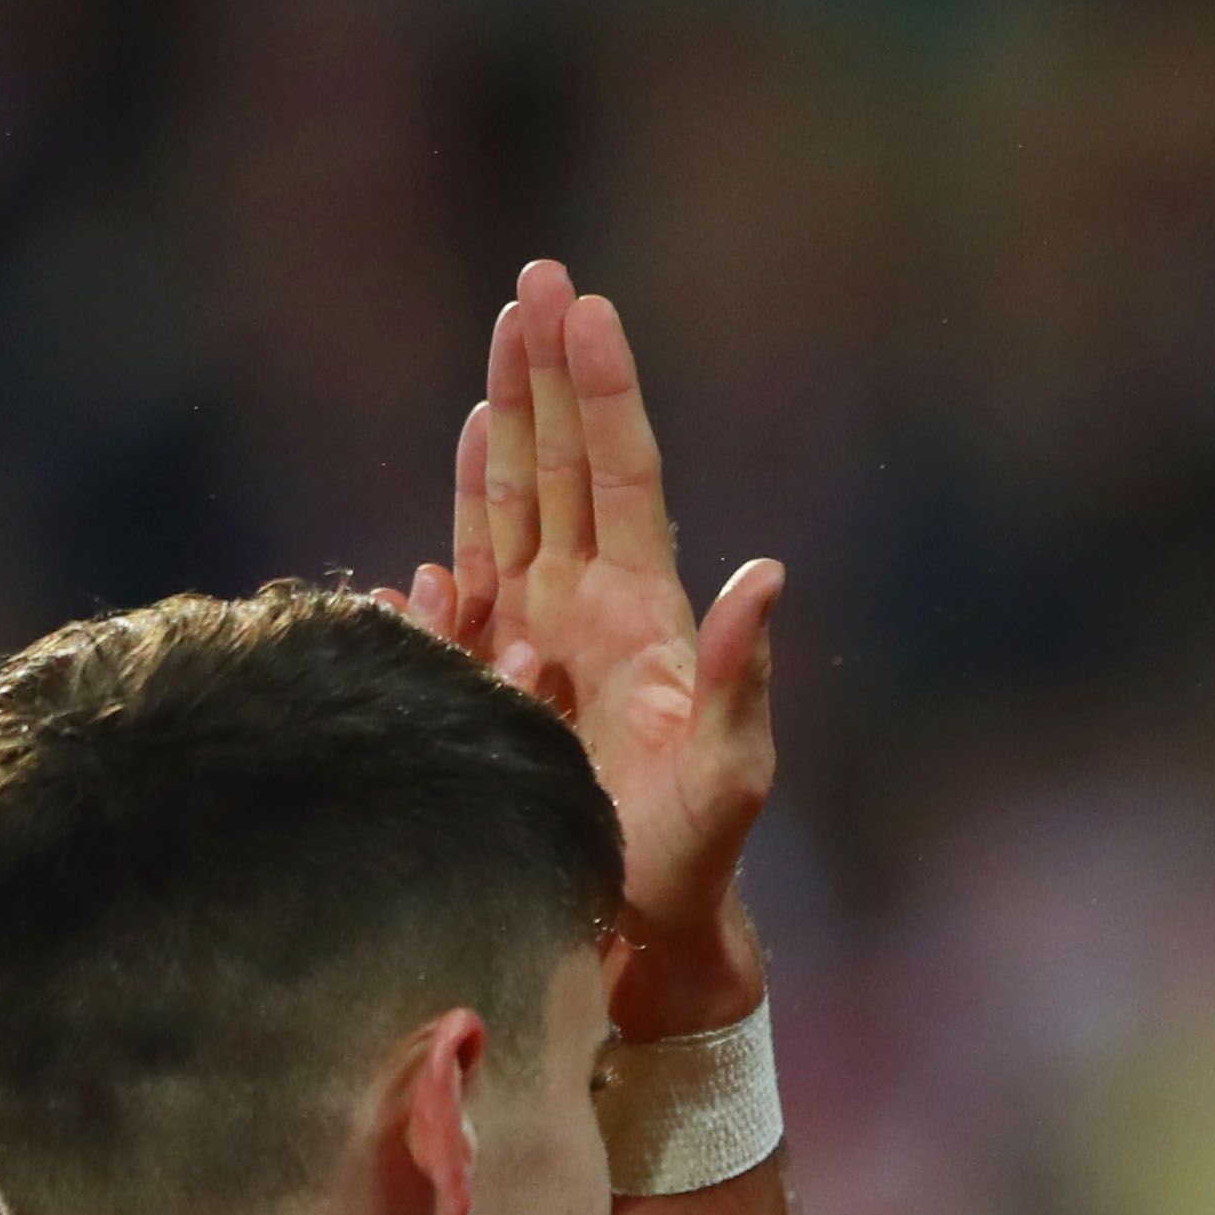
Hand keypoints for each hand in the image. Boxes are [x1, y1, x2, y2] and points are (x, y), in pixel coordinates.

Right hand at [390, 258, 783, 1040]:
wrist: (644, 935)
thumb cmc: (696, 859)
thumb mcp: (731, 770)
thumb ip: (742, 676)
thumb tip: (767, 575)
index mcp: (644, 612)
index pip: (620, 473)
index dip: (601, 388)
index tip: (582, 303)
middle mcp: (591, 611)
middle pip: (564, 467)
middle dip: (545, 375)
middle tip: (533, 279)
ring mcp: (541, 645)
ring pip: (517, 512)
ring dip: (504, 431)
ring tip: (497, 348)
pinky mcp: (497, 690)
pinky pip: (467, 601)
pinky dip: (454, 545)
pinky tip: (447, 510)